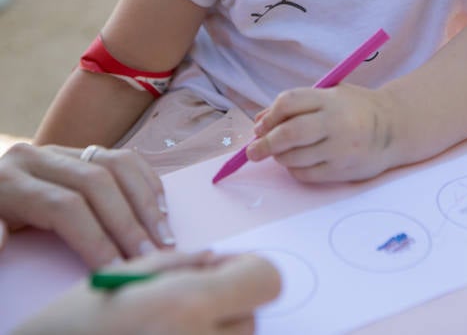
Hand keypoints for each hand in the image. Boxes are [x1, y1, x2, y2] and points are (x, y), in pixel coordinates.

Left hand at [0, 142, 174, 267]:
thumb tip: (1, 239)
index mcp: (8, 182)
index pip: (64, 206)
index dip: (95, 239)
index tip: (117, 270)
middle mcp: (36, 158)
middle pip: (95, 183)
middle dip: (127, 223)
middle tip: (151, 256)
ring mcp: (59, 151)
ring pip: (113, 164)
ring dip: (145, 201)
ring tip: (164, 236)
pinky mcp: (77, 151)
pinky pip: (120, 156)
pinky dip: (144, 180)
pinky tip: (160, 208)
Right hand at [15, 249, 280, 334]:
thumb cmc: (78, 321)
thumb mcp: (130, 274)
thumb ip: (185, 263)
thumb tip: (226, 259)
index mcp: (188, 303)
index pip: (266, 280)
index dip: (250, 271)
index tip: (228, 272)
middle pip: (253, 318)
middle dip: (230, 305)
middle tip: (189, 302)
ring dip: (219, 332)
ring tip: (172, 327)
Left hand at [246, 84, 393, 182]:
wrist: (395, 128)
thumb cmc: (356, 108)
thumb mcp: (331, 94)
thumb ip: (297, 104)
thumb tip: (259, 122)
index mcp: (330, 99)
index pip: (288, 103)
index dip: (269, 116)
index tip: (260, 126)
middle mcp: (335, 122)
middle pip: (288, 133)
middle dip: (264, 144)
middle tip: (253, 151)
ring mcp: (339, 148)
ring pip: (294, 157)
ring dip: (279, 157)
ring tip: (280, 153)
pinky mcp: (342, 170)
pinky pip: (307, 174)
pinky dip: (295, 170)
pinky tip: (298, 163)